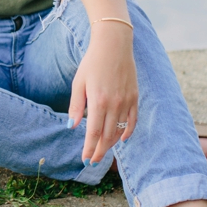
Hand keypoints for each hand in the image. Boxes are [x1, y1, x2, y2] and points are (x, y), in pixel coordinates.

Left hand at [68, 27, 139, 163]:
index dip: (89, 148)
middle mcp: (114, 104)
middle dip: (99, 151)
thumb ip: (76, 106)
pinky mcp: (135, 97)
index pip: (94, 132)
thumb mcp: (78, 83)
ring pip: (120, 130)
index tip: (85, 159)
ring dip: (111, 144)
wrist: (114, 45)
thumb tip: (71, 126)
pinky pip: (133, 120)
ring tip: (103, 151)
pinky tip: (121, 139)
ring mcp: (126, 101)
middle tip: (92, 161)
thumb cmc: (92, 63)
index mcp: (98, 101)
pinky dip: (128, 132)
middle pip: (107, 135)